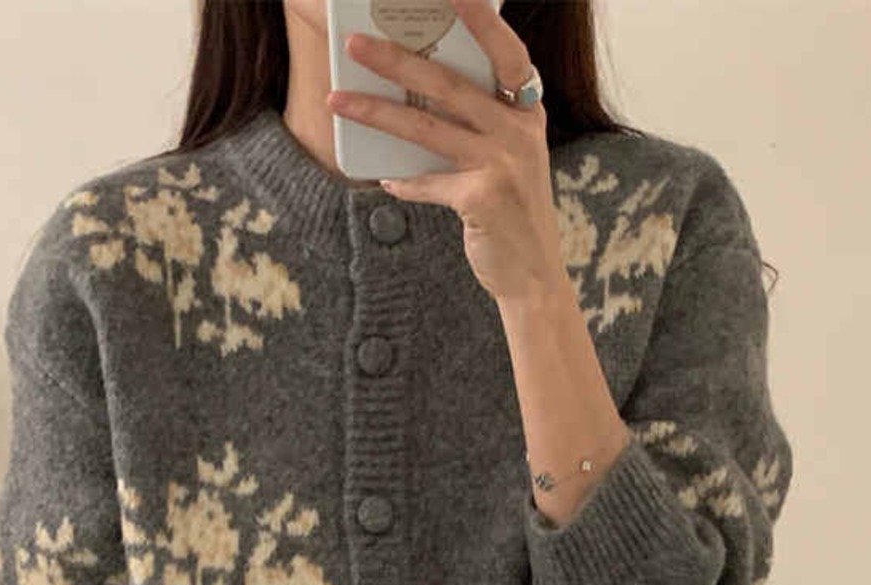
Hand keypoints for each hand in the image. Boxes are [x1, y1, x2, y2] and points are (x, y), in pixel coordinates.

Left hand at [327, 0, 566, 303]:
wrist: (532, 274)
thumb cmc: (513, 212)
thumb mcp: (507, 160)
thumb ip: (477, 128)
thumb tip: (413, 103)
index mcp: (528, 113)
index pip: (506, 53)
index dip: (482, 19)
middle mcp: (519, 132)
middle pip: (449, 85)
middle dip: (397, 61)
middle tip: (356, 43)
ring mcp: (502, 164)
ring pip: (426, 128)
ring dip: (376, 112)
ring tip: (338, 99)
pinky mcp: (482, 198)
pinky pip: (427, 182)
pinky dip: (403, 182)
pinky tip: (384, 179)